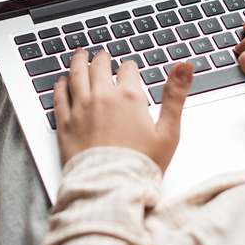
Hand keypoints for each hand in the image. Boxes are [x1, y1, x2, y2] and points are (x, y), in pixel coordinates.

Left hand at [53, 48, 193, 171]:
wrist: (111, 189)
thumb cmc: (141, 166)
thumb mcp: (169, 131)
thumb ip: (176, 95)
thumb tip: (185, 66)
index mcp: (129, 97)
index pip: (128, 70)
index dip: (130, 68)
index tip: (129, 70)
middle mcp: (102, 98)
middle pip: (99, 67)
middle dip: (102, 59)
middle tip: (102, 56)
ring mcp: (80, 109)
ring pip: (76, 76)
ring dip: (78, 63)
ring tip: (79, 55)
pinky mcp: (64, 124)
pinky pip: (59, 97)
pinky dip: (60, 86)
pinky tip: (61, 82)